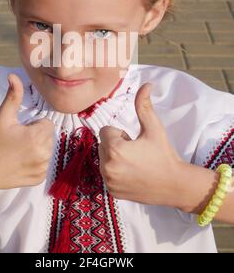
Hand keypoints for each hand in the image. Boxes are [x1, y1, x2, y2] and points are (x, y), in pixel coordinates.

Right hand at [0, 74, 54, 189]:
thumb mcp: (3, 116)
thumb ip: (13, 95)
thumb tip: (13, 75)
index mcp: (37, 137)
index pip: (46, 123)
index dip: (33, 125)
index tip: (19, 131)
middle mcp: (43, 154)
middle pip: (48, 136)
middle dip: (36, 136)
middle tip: (17, 141)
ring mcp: (42, 168)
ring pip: (47, 150)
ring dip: (37, 149)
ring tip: (18, 152)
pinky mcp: (39, 179)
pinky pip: (43, 165)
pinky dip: (35, 163)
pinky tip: (20, 163)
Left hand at [98, 82, 187, 207]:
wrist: (175, 185)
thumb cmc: (164, 154)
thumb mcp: (154, 128)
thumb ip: (143, 106)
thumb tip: (146, 84)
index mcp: (114, 149)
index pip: (105, 131)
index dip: (121, 134)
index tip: (135, 142)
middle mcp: (107, 167)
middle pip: (103, 145)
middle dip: (117, 145)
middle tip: (137, 153)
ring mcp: (108, 182)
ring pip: (104, 159)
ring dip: (115, 158)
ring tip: (135, 164)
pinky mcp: (111, 192)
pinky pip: (107, 174)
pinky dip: (116, 173)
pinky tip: (133, 175)